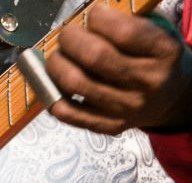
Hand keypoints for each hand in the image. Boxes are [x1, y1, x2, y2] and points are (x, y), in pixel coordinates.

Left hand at [46, 4, 191, 134]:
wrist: (172, 98)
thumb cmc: (154, 58)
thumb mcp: (155, 33)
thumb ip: (125, 23)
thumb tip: (86, 17)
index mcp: (165, 53)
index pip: (124, 33)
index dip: (99, 19)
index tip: (93, 15)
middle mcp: (148, 82)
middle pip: (95, 56)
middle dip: (70, 39)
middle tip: (67, 34)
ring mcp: (128, 108)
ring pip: (75, 83)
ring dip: (56, 64)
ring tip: (58, 56)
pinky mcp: (110, 125)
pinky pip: (68, 112)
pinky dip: (52, 94)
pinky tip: (55, 82)